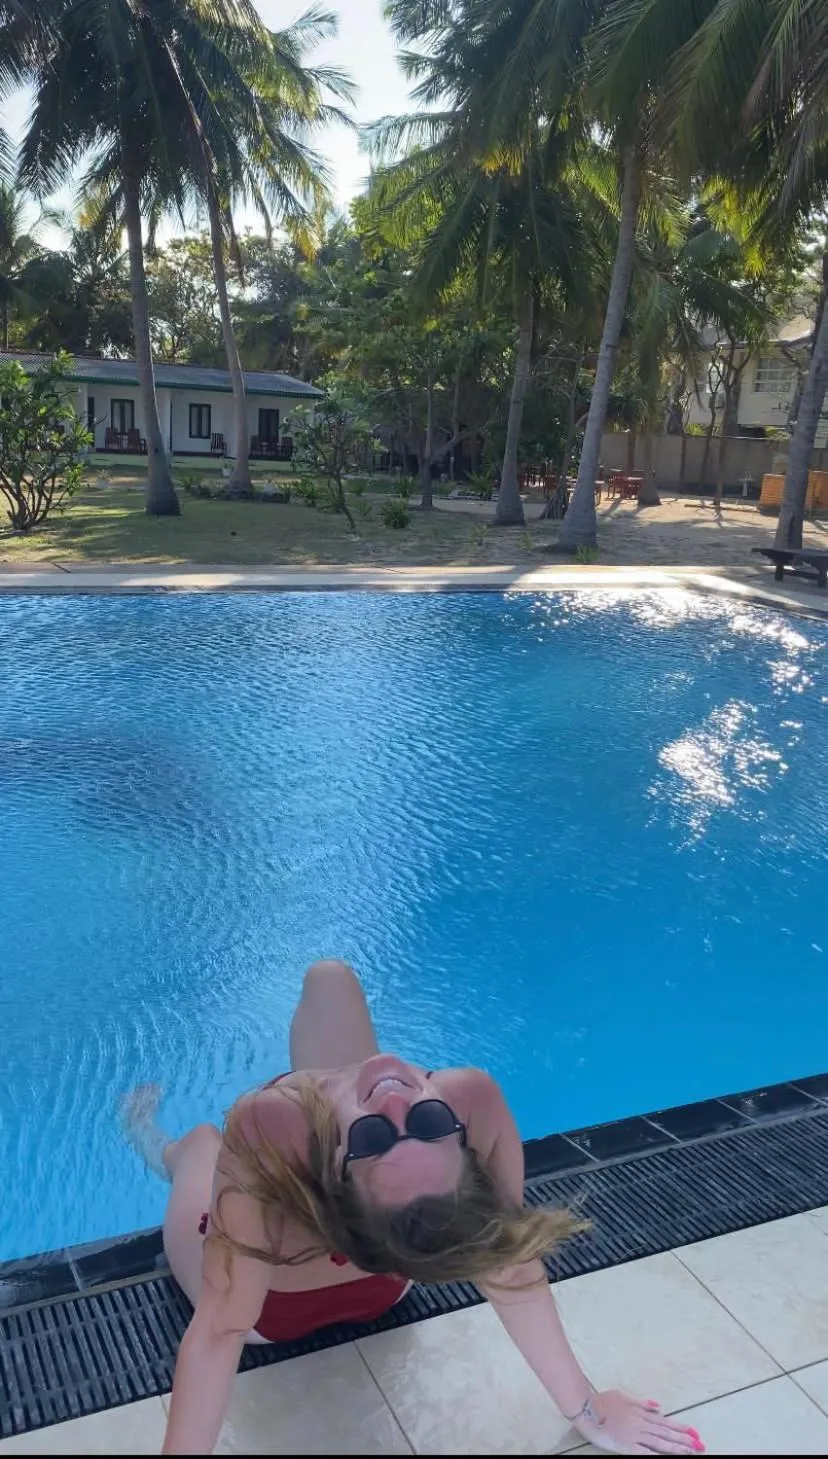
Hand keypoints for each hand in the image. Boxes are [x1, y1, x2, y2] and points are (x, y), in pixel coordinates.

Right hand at [572, 1390, 704, 1454]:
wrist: (587, 1409)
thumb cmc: (602, 1401)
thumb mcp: (623, 1396)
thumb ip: (641, 1402)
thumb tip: (658, 1406)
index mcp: (641, 1412)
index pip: (665, 1421)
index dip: (680, 1427)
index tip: (694, 1432)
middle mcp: (641, 1423)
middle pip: (666, 1433)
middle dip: (685, 1439)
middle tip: (700, 1445)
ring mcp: (635, 1435)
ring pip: (660, 1442)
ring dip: (677, 1447)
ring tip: (691, 1451)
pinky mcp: (627, 1446)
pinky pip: (646, 1452)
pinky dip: (658, 1455)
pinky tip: (668, 1458)